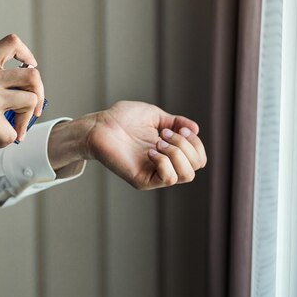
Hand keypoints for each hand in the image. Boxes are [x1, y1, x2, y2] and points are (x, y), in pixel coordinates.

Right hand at [0, 34, 44, 151]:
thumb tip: (8, 90)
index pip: (13, 43)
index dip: (28, 56)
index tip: (29, 70)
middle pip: (33, 76)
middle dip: (39, 95)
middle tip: (32, 110)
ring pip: (30, 102)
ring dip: (25, 121)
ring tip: (11, 129)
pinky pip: (13, 133)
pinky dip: (6, 141)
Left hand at [48, 101, 206, 189]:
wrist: (98, 126)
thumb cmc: (121, 119)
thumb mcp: (154, 116)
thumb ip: (176, 122)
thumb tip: (196, 129)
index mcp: (169, 151)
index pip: (198, 158)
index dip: (195, 142)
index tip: (180, 128)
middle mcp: (164, 164)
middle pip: (196, 166)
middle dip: (186, 145)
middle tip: (165, 134)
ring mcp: (153, 173)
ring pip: (186, 175)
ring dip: (177, 153)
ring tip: (158, 141)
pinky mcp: (142, 180)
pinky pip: (168, 178)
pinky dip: (164, 162)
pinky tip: (150, 151)